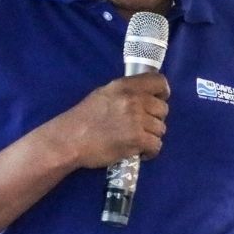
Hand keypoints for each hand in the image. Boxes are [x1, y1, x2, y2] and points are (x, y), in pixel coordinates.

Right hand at [52, 73, 169, 168]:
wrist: (71, 139)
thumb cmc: (84, 117)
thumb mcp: (104, 93)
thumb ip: (126, 92)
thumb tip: (145, 95)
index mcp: (125, 85)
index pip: (158, 82)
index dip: (162, 92)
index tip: (157, 100)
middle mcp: (134, 100)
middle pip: (163, 108)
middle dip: (155, 118)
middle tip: (142, 126)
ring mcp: (136, 120)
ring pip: (161, 128)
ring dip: (151, 136)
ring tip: (137, 140)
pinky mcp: (137, 140)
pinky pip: (157, 146)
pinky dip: (150, 151)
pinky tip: (139, 151)